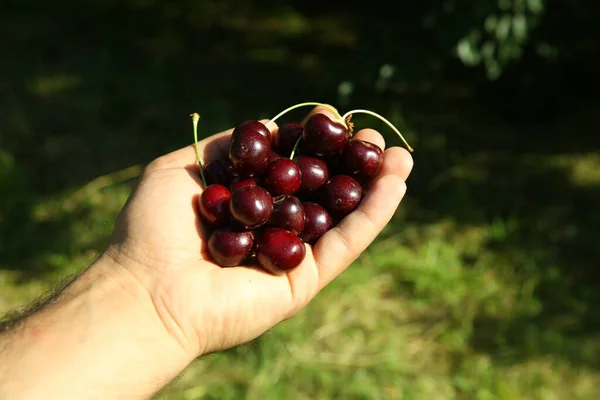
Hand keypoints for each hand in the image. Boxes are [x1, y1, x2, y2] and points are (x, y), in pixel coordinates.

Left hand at [107, 105, 413, 357]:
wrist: (147, 291)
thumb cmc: (152, 229)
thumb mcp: (181, 170)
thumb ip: (225, 147)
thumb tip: (266, 128)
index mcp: (247, 204)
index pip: (291, 168)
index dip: (313, 142)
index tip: (330, 115)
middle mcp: (273, 228)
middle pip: (322, 191)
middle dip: (350, 162)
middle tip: (372, 136)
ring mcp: (292, 255)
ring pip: (342, 216)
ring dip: (374, 185)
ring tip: (400, 156)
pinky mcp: (306, 279)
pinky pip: (347, 243)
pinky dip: (373, 214)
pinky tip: (395, 184)